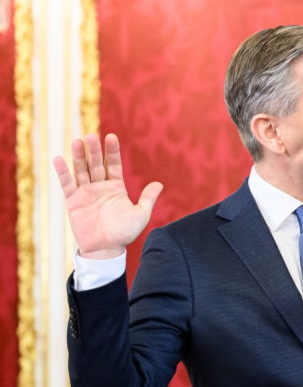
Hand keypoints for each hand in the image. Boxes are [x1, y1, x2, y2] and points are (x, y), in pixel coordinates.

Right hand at [52, 133, 162, 258]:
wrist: (106, 249)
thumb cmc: (124, 233)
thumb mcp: (140, 214)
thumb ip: (148, 198)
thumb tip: (159, 184)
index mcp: (116, 187)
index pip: (113, 164)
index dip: (112, 151)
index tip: (111, 136)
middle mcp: (100, 187)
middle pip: (95, 164)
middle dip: (94, 151)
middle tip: (92, 136)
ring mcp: (86, 192)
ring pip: (81, 170)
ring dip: (79, 156)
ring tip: (77, 141)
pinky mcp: (73, 201)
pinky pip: (67, 184)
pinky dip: (63, 172)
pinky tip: (59, 159)